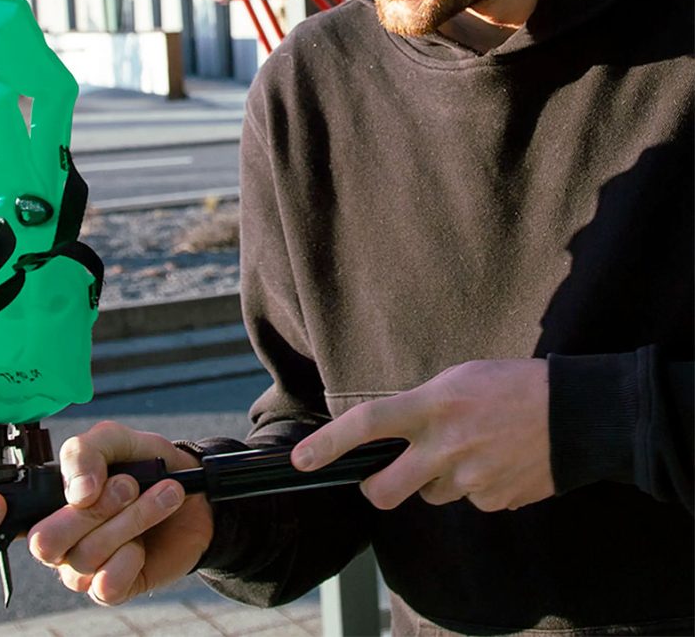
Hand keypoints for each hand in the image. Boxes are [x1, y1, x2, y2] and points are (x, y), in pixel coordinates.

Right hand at [28, 420, 213, 605]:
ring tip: (162, 494)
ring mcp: (80, 567)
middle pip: (45, 541)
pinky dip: (133, 556)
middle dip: (95, 510)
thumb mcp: (116, 439)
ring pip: (86, 556)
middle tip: (129, 485)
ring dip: (132, 519)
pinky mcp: (110, 588)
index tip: (2, 504)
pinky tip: (145, 541)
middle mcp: (56, 537)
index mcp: (45, 500)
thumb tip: (77, 492)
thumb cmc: (145, 463)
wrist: (194, 491)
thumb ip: (86, 451)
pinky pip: (106, 585)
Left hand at [291, 359, 552, 512]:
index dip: (329, 445)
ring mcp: (471, 480)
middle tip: (382, 478)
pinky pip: (469, 502)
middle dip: (376, 489)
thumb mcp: (457, 379)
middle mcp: (445, 446)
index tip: (301, 461)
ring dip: (436, 481)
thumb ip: (421, 407)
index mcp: (432, 405)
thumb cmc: (512, 384)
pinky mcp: (495, 502)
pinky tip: (496, 461)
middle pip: (385, 491)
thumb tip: (395, 434)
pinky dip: (474, 487)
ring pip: (430, 495)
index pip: (367, 424)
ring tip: (469, 448)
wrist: (579, 414)